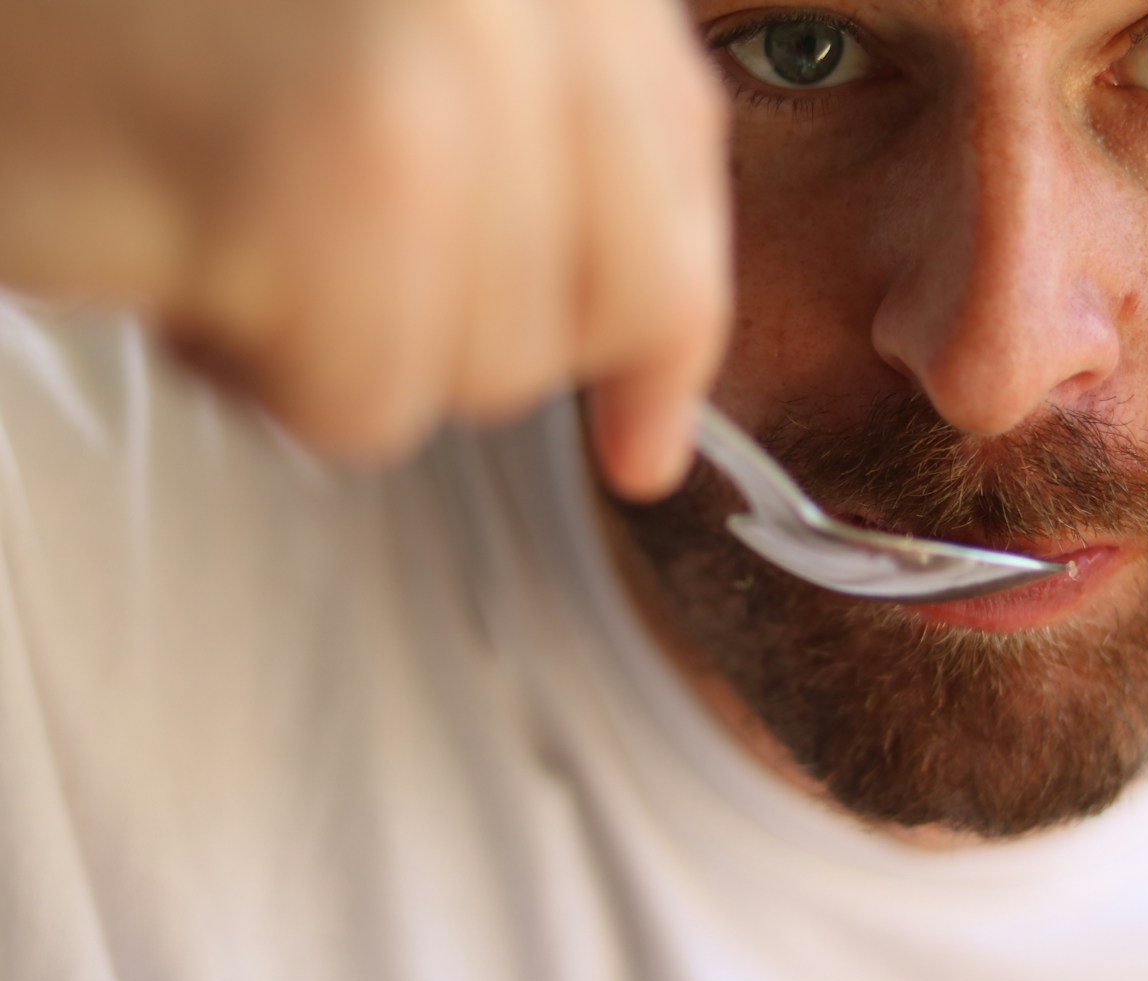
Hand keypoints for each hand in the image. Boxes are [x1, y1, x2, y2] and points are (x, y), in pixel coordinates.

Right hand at [0, 0, 729, 498]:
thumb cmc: (138, 15)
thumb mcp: (387, 35)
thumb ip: (547, 156)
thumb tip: (651, 410)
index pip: (680, 164)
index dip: (667, 336)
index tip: (640, 443)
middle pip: (607, 300)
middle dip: (481, 337)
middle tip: (349, 281)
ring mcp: (435, 71)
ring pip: (489, 370)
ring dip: (350, 345)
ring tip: (236, 230)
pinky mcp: (326, 173)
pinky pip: (365, 398)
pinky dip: (262, 371)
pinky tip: (186, 264)